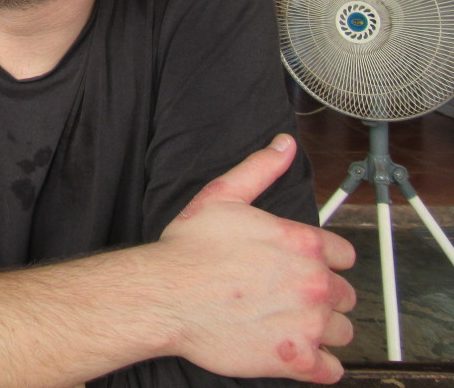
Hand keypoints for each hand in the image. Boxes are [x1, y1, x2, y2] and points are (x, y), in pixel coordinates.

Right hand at [156, 134, 356, 382]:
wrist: (165, 296)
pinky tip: (300, 354)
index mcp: (303, 243)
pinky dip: (321, 365)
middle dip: (322, 295)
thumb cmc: (188, 250)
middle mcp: (314, 283)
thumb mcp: (222, 196)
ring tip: (293, 325)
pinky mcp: (296, 359)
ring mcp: (308, 324)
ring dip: (323, 330)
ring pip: (342, 332)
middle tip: (291, 296)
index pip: (343, 255)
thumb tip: (284, 145)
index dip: (323, 260)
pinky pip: (331, 370)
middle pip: (345, 294)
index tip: (304, 267)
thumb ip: (260, 169)